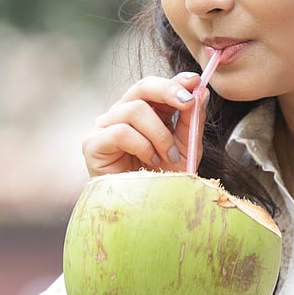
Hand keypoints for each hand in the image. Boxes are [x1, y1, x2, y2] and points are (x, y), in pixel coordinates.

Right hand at [82, 73, 206, 176]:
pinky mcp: (92, 144)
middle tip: (188, 103)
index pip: (156, 87)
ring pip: (134, 110)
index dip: (175, 81)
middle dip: (168, 91)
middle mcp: (121, 115)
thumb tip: (201, 92)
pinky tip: (149, 161)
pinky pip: (120, 131)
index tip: (195, 81)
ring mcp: (104, 127)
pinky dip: (141, 145)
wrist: (145, 212)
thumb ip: (191, 120)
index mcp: (144, 113)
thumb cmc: (162, 180)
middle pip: (142, 87)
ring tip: (168, 156)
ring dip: (159, 133)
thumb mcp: (185, 148)